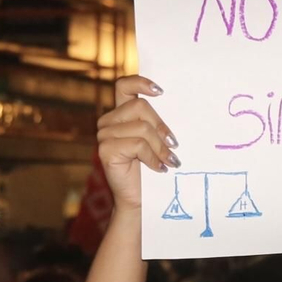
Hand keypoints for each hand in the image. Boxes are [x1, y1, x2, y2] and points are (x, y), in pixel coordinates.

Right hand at [96, 75, 177, 210]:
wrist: (139, 199)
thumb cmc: (151, 168)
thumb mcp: (155, 140)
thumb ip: (156, 123)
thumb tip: (178, 106)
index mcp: (120, 113)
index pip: (124, 85)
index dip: (140, 82)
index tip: (161, 92)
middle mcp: (108, 121)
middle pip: (140, 106)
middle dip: (161, 126)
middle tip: (174, 145)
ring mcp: (104, 135)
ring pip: (142, 128)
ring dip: (160, 147)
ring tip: (170, 161)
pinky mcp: (105, 150)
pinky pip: (138, 145)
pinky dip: (153, 158)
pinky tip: (160, 169)